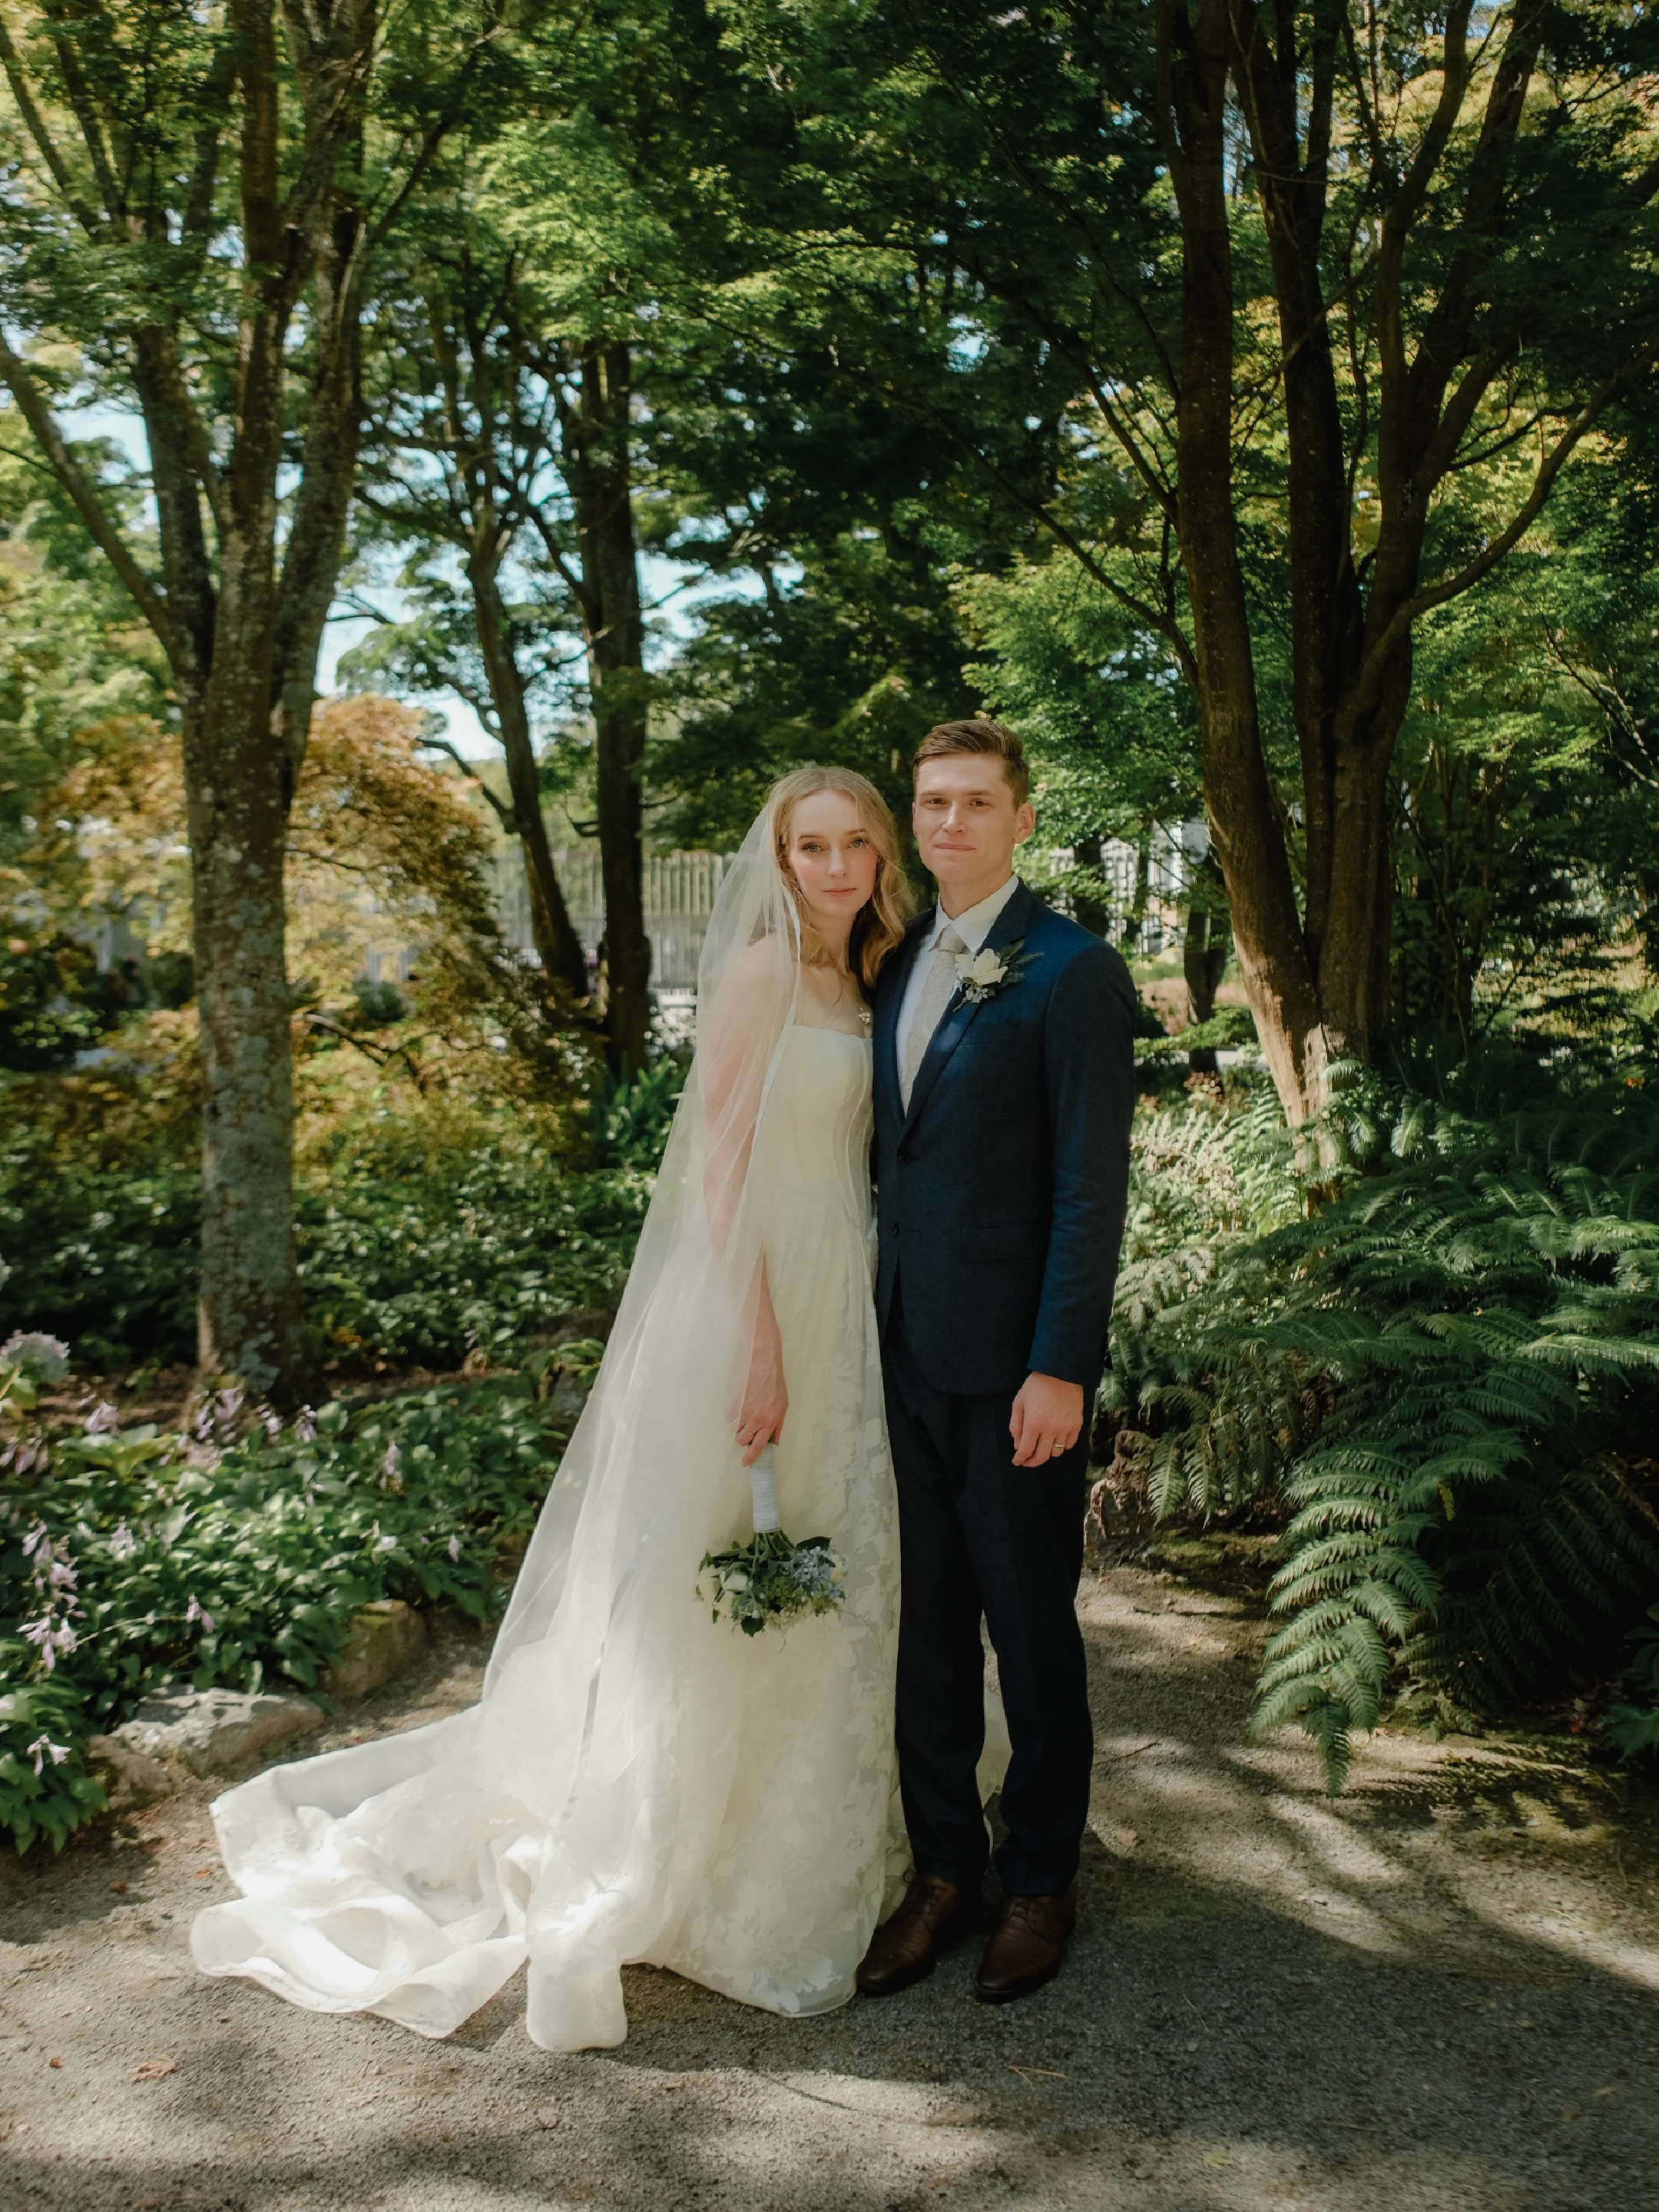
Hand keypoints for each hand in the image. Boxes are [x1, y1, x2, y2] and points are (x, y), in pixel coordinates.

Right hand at [735, 1315, 787, 1465]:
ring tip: (746, 1417)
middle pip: (742, 1440)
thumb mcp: (783, 1407)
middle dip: (744, 1439)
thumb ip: (778, 1426)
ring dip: (739, 1428)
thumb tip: (775, 1441)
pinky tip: (740, 1407)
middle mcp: (756, 1420)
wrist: (764, 1365)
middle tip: (748, 1432)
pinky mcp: (734, 1404)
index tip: (745, 1463)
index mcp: (770, 1422)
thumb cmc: (775, 1386)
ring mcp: (744, 1412)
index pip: (758, 1446)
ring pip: (735, 1430)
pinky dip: (733, 1416)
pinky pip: (729, 1417)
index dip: (750, 1457)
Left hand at [1009, 1372, 1084, 1467]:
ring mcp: (1065, 1429)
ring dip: (1047, 1453)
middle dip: (1032, 1462)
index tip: (1017, 1461)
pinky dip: (1062, 1447)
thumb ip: (1016, 1425)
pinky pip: (1069, 1445)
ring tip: (1042, 1448)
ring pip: (1056, 1453)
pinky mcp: (1077, 1425)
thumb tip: (1017, 1444)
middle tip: (1027, 1461)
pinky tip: (1056, 1441)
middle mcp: (1050, 1430)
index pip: (1025, 1450)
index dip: (1020, 1459)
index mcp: (1034, 1424)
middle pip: (1041, 1456)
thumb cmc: (1037, 1386)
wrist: (1061, 1373)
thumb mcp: (1019, 1402)